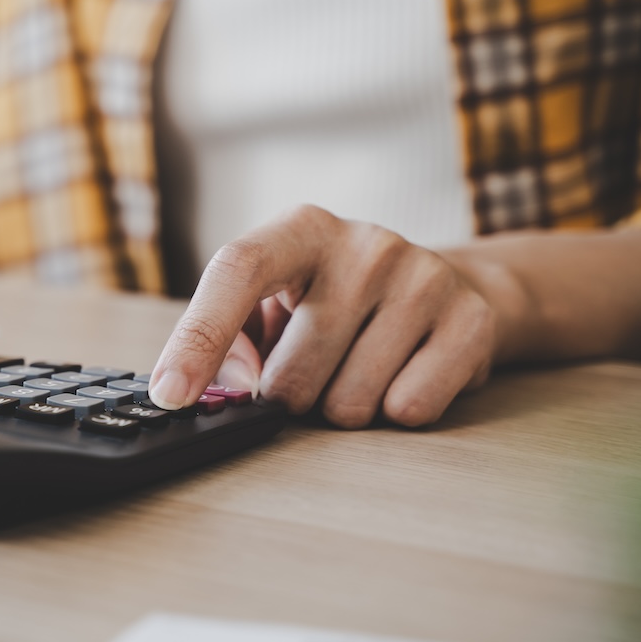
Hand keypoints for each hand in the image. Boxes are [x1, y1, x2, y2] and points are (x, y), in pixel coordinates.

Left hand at [147, 205, 497, 427]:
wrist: (449, 288)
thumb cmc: (334, 302)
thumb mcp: (275, 301)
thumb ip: (234, 337)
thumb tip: (231, 382)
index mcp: (300, 230)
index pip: (237, 271)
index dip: (198, 337)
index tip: (170, 394)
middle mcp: (364, 244)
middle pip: (292, 374)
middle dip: (290, 398)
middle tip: (312, 371)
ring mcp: (423, 278)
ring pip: (350, 403)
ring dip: (344, 408)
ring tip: (361, 367)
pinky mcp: (470, 321)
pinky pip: (409, 410)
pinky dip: (397, 411)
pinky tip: (405, 373)